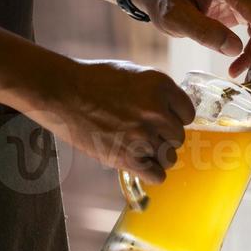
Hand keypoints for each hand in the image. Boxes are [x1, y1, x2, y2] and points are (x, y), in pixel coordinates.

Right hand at [36, 58, 194, 183]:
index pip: (188, 114)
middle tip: (140, 132)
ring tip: (135, 146)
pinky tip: (137, 163)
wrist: (62, 93)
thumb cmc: (95, 81)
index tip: (158, 120)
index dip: (173, 118)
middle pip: (178, 137)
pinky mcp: (128, 157)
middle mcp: (156, 111)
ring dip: (156, 155)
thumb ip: (158, 93)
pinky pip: (157, 175)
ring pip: (170, 158)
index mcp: (161, 85)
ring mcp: (143, 135)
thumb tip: (175, 114)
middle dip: (163, 137)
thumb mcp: (134, 75)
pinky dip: (149, 172)